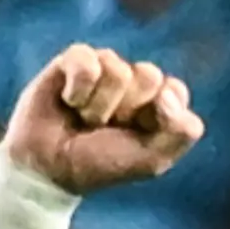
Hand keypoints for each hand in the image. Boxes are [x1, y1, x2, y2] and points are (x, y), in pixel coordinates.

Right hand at [0, 45, 204, 196]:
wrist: (49, 169)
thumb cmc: (99, 165)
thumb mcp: (151, 161)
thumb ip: (181, 133)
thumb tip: (169, 93)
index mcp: (157, 103)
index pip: (175, 91)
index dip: (159, 114)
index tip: (139, 134)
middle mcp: (133, 81)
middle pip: (149, 76)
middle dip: (128, 110)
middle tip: (106, 129)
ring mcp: (104, 67)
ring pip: (117, 71)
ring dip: (98, 107)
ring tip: (84, 121)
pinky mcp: (74, 59)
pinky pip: (87, 61)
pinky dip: (78, 90)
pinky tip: (68, 102)